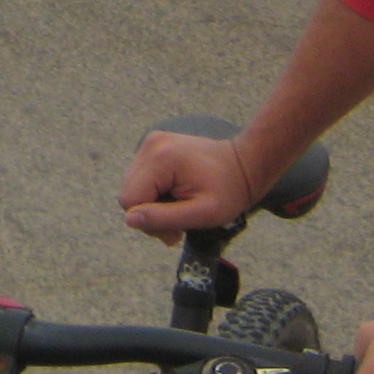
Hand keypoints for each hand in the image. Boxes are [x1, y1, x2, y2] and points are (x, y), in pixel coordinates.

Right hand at [119, 128, 258, 242]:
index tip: (175, 230)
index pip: (129, 200)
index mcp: (160, 159)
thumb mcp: (201, 213)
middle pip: (129, 193)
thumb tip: (130, 219)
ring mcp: (150, 143)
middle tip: (179, 221)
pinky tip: (176, 193)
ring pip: (133, 187)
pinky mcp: (154, 146)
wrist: (244, 163)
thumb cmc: (229, 190)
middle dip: (150, 213)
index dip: (148, 221)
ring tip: (180, 205)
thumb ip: (164, 218)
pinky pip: (141, 178)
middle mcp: (150, 145)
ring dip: (153, 204)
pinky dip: (155, 192)